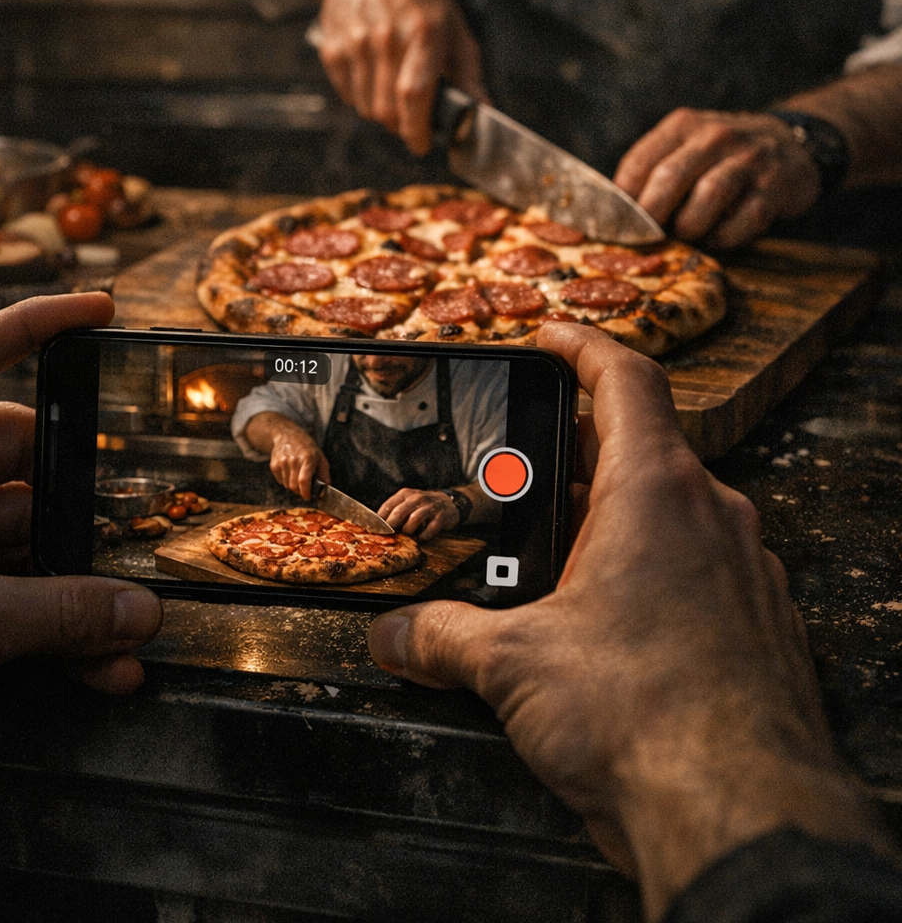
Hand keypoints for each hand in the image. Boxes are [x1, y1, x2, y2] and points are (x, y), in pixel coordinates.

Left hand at [0, 294, 162, 797]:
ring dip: (81, 580)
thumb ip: (63, 611)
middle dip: (81, 495)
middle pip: (21, 457)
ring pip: (28, 535)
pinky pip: (20, 596)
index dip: (32, 323)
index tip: (97, 311)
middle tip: (135, 517)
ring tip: (128, 617)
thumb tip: (139, 611)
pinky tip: (102, 663)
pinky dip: (62, 627)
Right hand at [265, 419, 330, 499]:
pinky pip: (280, 481)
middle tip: (303, 489)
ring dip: (292, 486)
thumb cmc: (305, 445)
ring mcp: (282, 462)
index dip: (306, 492)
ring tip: (296, 476)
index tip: (308, 496)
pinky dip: (285, 481)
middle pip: (294, 486)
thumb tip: (327, 486)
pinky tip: (289, 471)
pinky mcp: (274, 465)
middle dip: (300, 491)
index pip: (304, 480)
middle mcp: (293, 460)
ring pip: (287, 485)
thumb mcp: (319, 455)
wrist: (286, 434)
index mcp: (307, 457)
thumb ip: (324, 472)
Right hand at [317, 0, 484, 155]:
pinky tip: (373, 78)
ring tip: (393, 95)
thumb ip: (467, 70)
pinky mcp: (333, 46)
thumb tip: (481, 108)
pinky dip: (361, 98)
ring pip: (366, 107)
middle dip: (401, 126)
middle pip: (387, 109)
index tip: (421, 144)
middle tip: (411, 121)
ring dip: (381, 113)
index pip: (415, 94)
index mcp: (424, 31)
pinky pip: (347, 94)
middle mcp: (387, 37)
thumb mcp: (453, 23)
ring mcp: (356, 41)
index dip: (417, 129)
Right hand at [368, 323, 891, 921]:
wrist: (743, 814)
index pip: (624, 377)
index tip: (549, 337)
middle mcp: (712, 515)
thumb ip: (441, 636)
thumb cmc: (646, 720)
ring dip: (613, 519)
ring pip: (673, 512)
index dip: (580, 345)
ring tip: (554, 559)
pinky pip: (701, 569)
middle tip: (523, 473)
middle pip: (642, 447)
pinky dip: (652, 572)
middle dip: (576, 454)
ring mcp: (744, 569)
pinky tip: (607, 627)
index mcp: (655, 490)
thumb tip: (392, 633)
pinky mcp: (759, 624)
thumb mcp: (514, 667)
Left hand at [379, 487, 457, 538]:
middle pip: (399, 512)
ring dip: (409, 530)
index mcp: (405, 494)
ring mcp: (430, 507)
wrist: (447, 502)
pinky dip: (424, 536)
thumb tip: (377, 525)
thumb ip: (395, 510)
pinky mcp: (441, 517)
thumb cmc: (422, 505)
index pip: (388, 505)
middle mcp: (417, 497)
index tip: (375, 530)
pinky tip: (421, 538)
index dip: (380, 519)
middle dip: (392, 525)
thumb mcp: (407, 502)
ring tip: (408, 535)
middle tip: (391, 534)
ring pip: (414, 519)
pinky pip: (430, 529)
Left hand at [613, 108, 821, 245]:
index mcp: (683, 125)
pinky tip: (716, 239)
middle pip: (670, 178)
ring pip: (707, 197)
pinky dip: (723, 238)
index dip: (623, 200)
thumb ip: (654, 170)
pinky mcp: (775, 187)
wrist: (789, 143)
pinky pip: (743, 220)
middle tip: (646, 238)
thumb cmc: (721, 155)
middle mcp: (715, 136)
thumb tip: (615, 214)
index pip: (640, 162)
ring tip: (684, 237)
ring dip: (689, 227)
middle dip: (652, 217)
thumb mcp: (687, 146)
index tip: (617, 225)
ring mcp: (748, 160)